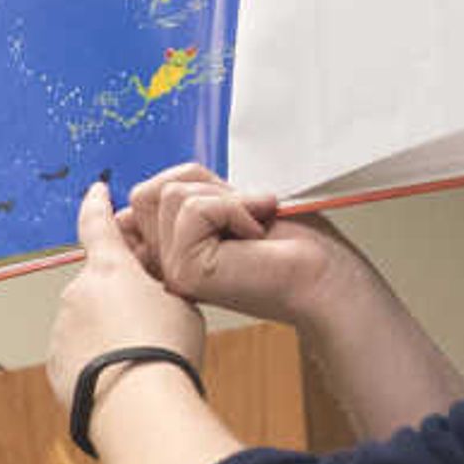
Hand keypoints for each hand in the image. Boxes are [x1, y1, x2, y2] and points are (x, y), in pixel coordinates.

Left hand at [44, 177, 208, 407]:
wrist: (138, 405)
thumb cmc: (166, 352)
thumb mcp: (183, 305)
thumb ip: (163, 287)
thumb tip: (151, 291)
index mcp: (111, 269)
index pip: (99, 224)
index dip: (98, 205)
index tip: (96, 191)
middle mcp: (78, 292)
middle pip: (100, 285)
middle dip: (119, 298)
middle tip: (150, 326)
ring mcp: (62, 328)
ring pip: (87, 322)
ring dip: (107, 333)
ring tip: (138, 359)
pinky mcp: (56, 362)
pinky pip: (77, 354)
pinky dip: (95, 361)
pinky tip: (120, 378)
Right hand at [122, 165, 367, 331]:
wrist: (324, 276)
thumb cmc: (291, 244)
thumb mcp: (226, 203)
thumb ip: (181, 196)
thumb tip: (140, 193)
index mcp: (170, 251)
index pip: (139, 201)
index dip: (175, 188)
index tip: (221, 207)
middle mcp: (165, 266)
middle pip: (148, 193)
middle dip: (204, 187)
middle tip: (242, 214)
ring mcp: (173, 272)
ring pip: (170, 195)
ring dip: (225, 199)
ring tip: (252, 227)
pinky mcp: (187, 271)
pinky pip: (194, 208)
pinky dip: (234, 208)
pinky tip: (253, 235)